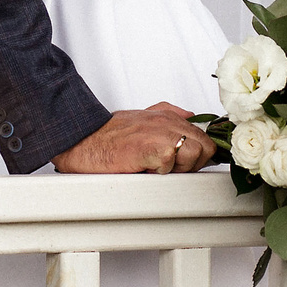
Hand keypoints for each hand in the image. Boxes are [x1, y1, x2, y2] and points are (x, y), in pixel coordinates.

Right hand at [53, 104, 213, 173]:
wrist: (81, 140)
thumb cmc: (107, 135)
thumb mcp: (143, 117)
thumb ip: (169, 114)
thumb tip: (190, 116)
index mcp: (168, 117)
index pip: (205, 139)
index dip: (197, 157)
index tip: (182, 164)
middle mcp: (167, 122)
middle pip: (206, 148)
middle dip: (192, 164)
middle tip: (169, 168)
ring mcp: (160, 133)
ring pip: (194, 155)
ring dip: (177, 168)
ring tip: (155, 167)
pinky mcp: (150, 148)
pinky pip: (171, 164)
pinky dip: (160, 172)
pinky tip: (144, 168)